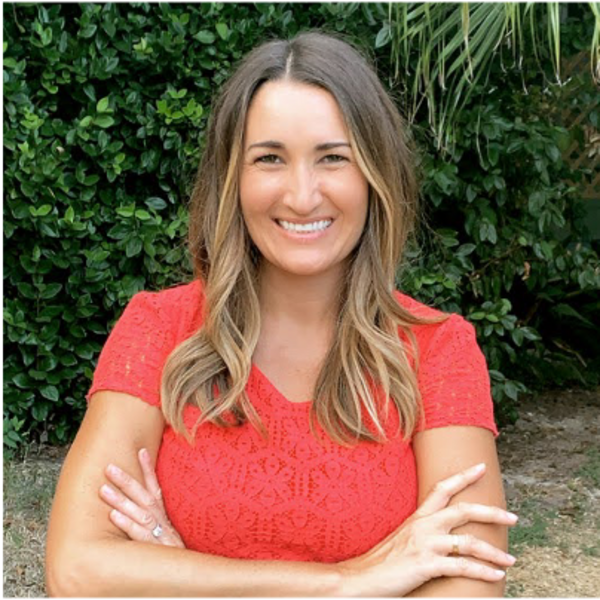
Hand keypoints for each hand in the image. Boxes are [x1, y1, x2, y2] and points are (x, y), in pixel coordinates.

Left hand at [99, 448, 184, 547]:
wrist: (186, 576)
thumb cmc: (171, 556)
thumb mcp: (166, 534)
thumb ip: (154, 520)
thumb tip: (136, 506)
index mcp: (164, 517)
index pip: (156, 488)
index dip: (149, 469)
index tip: (140, 451)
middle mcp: (163, 523)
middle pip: (145, 496)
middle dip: (127, 480)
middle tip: (109, 468)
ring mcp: (160, 536)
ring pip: (140, 513)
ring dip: (122, 500)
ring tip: (103, 489)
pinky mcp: (156, 550)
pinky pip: (140, 535)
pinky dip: (128, 524)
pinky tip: (114, 516)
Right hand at [337, 463, 517, 598]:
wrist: (360, 577)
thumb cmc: (381, 561)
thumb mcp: (402, 539)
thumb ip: (421, 533)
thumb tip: (440, 536)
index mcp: (417, 517)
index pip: (442, 488)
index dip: (463, 476)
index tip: (481, 467)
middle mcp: (423, 526)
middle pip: (463, 510)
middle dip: (491, 512)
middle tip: (513, 517)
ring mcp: (425, 544)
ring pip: (468, 541)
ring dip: (493, 551)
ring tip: (510, 559)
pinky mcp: (426, 565)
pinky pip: (462, 566)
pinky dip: (483, 572)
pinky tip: (496, 576)